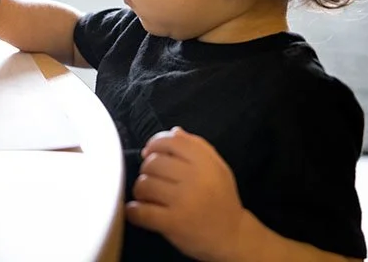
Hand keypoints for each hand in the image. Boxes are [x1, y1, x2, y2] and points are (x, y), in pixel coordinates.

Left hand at [125, 127, 246, 261]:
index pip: (171, 142)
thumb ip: (197, 147)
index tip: (149, 152)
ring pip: (145, 184)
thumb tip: (174, 131)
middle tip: (152, 178)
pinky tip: (138, 211)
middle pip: (153, 162)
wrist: (233, 237)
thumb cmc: (221, 200)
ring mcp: (184, 201)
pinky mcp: (173, 223)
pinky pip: (142, 211)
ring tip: (146, 196)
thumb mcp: (217, 169)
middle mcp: (195, 179)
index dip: (154, 143)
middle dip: (146, 169)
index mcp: (206, 163)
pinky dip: (134, 211)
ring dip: (140, 190)